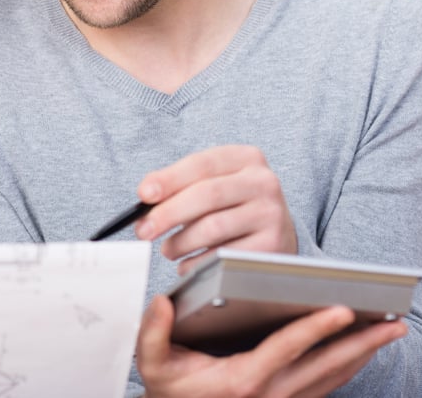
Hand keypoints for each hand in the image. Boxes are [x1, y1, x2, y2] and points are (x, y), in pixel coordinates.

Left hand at [135, 145, 295, 272]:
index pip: (201, 164)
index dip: (169, 179)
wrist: (277, 230)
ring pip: (213, 228)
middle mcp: (263, 182)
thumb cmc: (234, 203)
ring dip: (181, 242)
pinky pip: (223, 256)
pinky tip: (188, 262)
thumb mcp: (214, 182)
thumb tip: (146, 197)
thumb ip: (180, 184)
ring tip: (169, 248)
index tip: (144, 194)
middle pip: (206, 195)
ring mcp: (271, 214)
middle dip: (168, 214)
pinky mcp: (272, 246)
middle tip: (144, 230)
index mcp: (246, 158)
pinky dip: (197, 262)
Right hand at [137, 296, 407, 397]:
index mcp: (242, 380)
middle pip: (326, 365)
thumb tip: (160, 301)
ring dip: (363, 355)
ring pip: (333, 377)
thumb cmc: (171, 394)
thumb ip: (152, 333)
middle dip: (362, 343)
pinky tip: (362, 351)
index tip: (342, 309)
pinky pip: (328, 387)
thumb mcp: (152, 366)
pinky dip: (349, 368)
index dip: (316, 328)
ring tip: (389, 331)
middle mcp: (270, 394)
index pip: (286, 348)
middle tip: (392, 323)